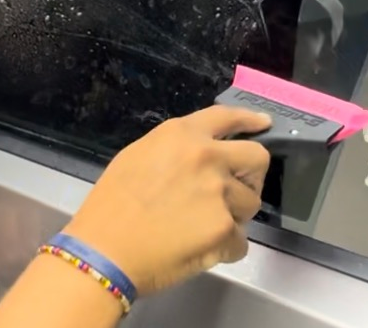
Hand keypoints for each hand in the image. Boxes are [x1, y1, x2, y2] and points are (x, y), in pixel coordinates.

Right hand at [62, 106, 271, 295]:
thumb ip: (176, 150)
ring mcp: (219, 193)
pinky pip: (240, 241)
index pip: (228, 117)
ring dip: (234, 216)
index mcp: (183, 135)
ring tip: (204, 227)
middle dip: (251, 176)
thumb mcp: (137, 157)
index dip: (250, 120)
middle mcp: (207, 157)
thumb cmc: (110, 206)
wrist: (104, 251)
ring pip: (251, 204)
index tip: (263, 123)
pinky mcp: (223, 229)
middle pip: (257, 158)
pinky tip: (201, 250)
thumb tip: (201, 154)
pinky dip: (225, 248)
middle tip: (234, 192)